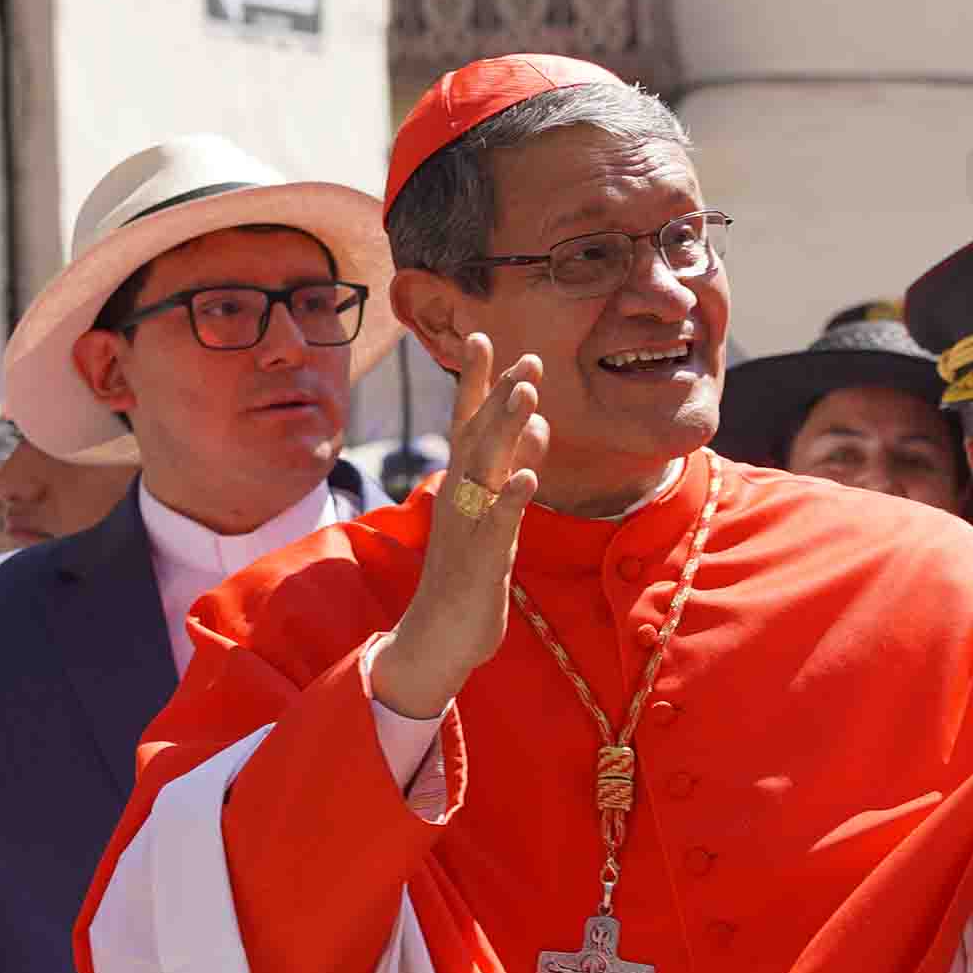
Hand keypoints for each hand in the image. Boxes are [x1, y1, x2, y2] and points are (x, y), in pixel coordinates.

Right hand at [367, 334, 547, 721]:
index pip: (468, 421)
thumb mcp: (496, 515)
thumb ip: (511, 469)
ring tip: (527, 394)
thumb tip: (534, 427)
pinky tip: (528, 474)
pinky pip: (497, 524)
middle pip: (478, 434)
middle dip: (498, 393)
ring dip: (506, 431)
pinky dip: (511, 497)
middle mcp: (460, 497)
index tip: (484, 336)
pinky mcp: (480, 560)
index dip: (477, 381)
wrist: (438, 637)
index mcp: (463, 485)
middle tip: (523, 354)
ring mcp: (468, 527)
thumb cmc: (468, 576)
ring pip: (486, 469)